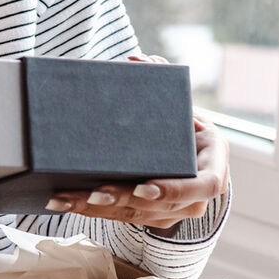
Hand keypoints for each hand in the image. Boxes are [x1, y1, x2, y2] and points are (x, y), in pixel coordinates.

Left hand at [45, 54, 229, 230]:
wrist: (194, 157)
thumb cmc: (188, 128)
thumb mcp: (186, 106)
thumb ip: (165, 81)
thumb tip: (139, 59)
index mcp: (214, 168)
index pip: (202, 186)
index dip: (174, 189)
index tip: (142, 187)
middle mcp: (196, 199)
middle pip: (158, 206)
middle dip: (122, 199)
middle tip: (93, 192)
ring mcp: (175, 213)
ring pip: (134, 216)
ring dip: (97, 209)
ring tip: (64, 198)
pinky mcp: (152, 219)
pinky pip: (121, 219)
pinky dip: (92, 211)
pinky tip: (64, 202)